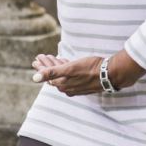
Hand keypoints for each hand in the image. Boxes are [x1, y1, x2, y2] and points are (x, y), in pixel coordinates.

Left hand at [31, 51, 145, 95]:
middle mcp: (68, 88)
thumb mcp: (69, 69)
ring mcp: (76, 86)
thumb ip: (51, 72)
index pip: (47, 76)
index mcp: (63, 85)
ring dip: (55, 66)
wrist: (111, 73)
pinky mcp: (83, 83)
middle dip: (46, 66)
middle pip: (53, 76)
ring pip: (62, 76)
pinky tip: (64, 63)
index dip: (41, 67)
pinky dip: (65, 69)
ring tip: (50, 58)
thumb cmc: (90, 69)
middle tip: (40, 57)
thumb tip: (34, 78)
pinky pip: (70, 76)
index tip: (36, 59)